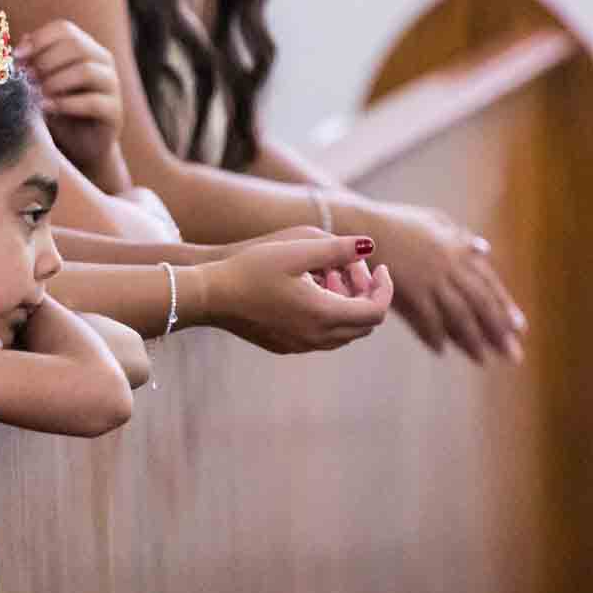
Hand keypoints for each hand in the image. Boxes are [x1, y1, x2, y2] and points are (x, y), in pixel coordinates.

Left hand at [14, 20, 124, 187]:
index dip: (39, 39)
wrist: (80, 146)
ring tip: (37, 94)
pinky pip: (93, 102)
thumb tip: (19, 43)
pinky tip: (48, 108)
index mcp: (85, 48)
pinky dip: (66, 104)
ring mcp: (112, 85)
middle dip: (45, 61)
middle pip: (76, 46)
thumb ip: (31, 63)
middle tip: (26, 78)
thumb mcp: (40, 84)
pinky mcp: (114, 111)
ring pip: (86, 71)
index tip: (17, 56)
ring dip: (55, 81)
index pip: (64, 29)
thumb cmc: (58, 109)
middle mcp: (102, 61)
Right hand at [187, 231, 393, 353]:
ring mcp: (299, 345)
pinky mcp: (284, 346)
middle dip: (365, 294)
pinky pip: (321, 337)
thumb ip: (338, 249)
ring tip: (326, 276)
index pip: (376, 311)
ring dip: (346, 305)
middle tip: (350, 268)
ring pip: (343, 333)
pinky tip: (306, 291)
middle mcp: (316, 337)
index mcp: (324, 314)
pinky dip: (328, 316)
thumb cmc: (249, 268)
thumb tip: (369, 246)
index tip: (379, 266)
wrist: (208, 296)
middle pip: (363, 325)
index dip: (384, 288)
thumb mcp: (296, 250)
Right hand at [355, 199, 525, 363]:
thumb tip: (485, 250)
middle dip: (499, 332)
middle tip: (513, 355)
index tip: (519, 328)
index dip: (505, 307)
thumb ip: (458, 235)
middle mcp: (449, 266)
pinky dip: (434, 335)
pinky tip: (441, 350)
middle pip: (480, 304)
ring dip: (472, 341)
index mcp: (457, 248)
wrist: (362, 227)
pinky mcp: (409, 291)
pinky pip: (427, 319)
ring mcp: (430, 279)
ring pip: (459, 315)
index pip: (489, 283)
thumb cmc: (394, 223)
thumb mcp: (431, 220)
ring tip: (482, 360)